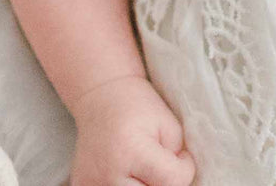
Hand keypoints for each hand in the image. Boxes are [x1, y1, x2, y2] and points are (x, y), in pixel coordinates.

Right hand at [70, 74, 195, 185]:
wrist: (102, 98)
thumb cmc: (139, 107)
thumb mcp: (168, 125)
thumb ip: (175, 157)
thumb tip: (178, 181)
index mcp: (132, 152)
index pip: (171, 181)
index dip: (185, 170)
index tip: (182, 156)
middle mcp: (108, 175)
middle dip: (163, 183)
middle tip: (163, 165)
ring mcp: (91, 185)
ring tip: (143, 168)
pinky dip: (126, 184)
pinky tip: (127, 172)